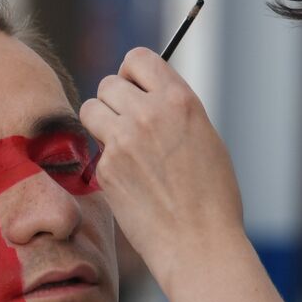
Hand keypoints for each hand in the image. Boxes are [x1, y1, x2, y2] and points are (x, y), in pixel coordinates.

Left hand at [79, 47, 244, 284]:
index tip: (136, 90)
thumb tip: (143, 95)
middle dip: (114, 100)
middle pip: (108, 83)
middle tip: (127, 123)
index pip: (138, 58)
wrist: (199, 242)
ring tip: (122, 146)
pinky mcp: (106, 168)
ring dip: (100, 122)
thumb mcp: (204, 136)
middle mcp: (149, 113)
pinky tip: (129, 180)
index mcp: (180, 100)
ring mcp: (123, 140)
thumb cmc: (211, 195)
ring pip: (90, 109)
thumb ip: (172, 111)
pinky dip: (106, 160)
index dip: (132, 73)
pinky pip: (95, 149)